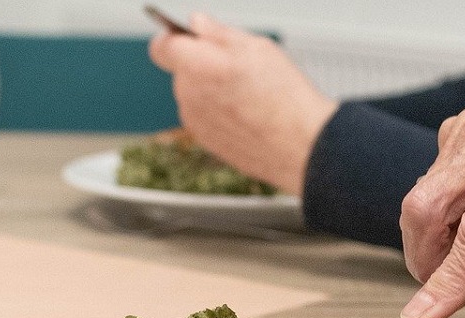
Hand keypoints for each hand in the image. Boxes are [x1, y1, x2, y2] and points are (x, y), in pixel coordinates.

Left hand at [149, 13, 338, 193]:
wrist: (302, 146)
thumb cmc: (284, 97)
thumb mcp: (257, 48)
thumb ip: (219, 33)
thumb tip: (198, 24)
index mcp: (197, 65)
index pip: (162, 47)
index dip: (175, 40)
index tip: (191, 40)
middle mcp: (189, 95)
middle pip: (184, 72)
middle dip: (204, 66)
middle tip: (240, 70)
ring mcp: (196, 122)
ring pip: (196, 96)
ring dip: (213, 92)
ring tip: (249, 96)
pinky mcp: (207, 142)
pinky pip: (207, 119)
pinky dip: (222, 115)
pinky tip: (249, 116)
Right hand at [399, 101, 464, 317]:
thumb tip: (453, 292)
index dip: (450, 276)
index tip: (425, 314)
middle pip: (428, 203)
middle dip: (425, 258)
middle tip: (442, 288)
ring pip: (422, 196)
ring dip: (436, 238)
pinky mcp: (458, 127)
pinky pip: (430, 183)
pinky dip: (443, 215)